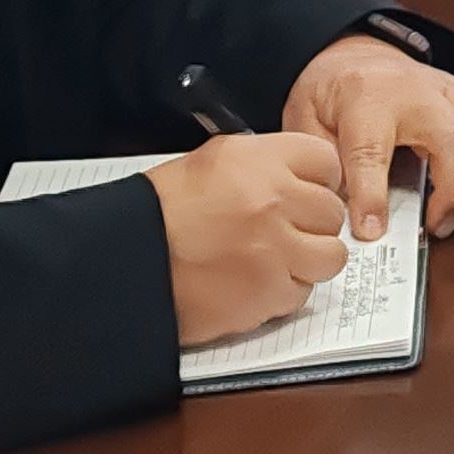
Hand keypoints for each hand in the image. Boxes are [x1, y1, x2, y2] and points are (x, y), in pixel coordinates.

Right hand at [148, 131, 348, 344]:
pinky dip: (283, 292)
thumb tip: (300, 177)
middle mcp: (272, 200)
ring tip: (277, 260)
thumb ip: (263, 165)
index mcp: (257, 160)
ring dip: (308, 261)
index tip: (311, 192)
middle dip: (313, 223)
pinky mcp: (267, 293)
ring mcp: (274, 249)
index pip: (326, 161)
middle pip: (331, 211)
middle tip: (287, 231)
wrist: (122, 263)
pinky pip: (301, 293)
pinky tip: (254, 283)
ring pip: (330, 255)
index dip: (320, 180)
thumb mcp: (211, 164)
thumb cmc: (157, 214)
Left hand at [281, 33, 453, 237]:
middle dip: (451, 194)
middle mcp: (415, 91)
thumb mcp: (304, 124)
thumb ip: (321, 168)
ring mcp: (450, 90)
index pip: (371, 153)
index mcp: (365, 100)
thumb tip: (341, 215)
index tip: (373, 232)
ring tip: (450, 208)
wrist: (354, 56)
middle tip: (433, 226)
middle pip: (452, 141)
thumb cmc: (331, 95)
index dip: (373, 197)